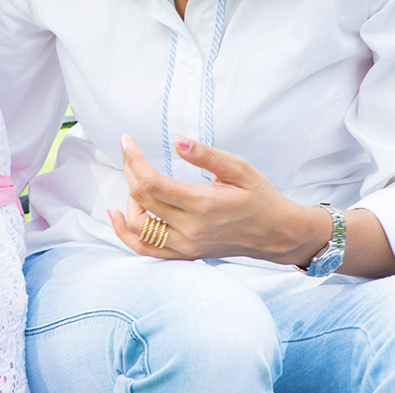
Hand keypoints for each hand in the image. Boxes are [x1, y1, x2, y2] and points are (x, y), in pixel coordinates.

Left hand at [107, 134, 326, 264]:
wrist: (277, 233)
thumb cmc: (260, 197)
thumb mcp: (239, 168)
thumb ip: (206, 155)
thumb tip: (177, 141)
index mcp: (202, 204)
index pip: (151, 183)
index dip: (133, 159)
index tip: (126, 141)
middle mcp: (190, 229)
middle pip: (141, 200)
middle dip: (129, 171)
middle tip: (130, 152)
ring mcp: (186, 246)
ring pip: (137, 227)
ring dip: (128, 201)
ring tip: (135, 181)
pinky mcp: (185, 255)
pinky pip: (145, 250)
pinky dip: (126, 234)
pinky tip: (118, 215)